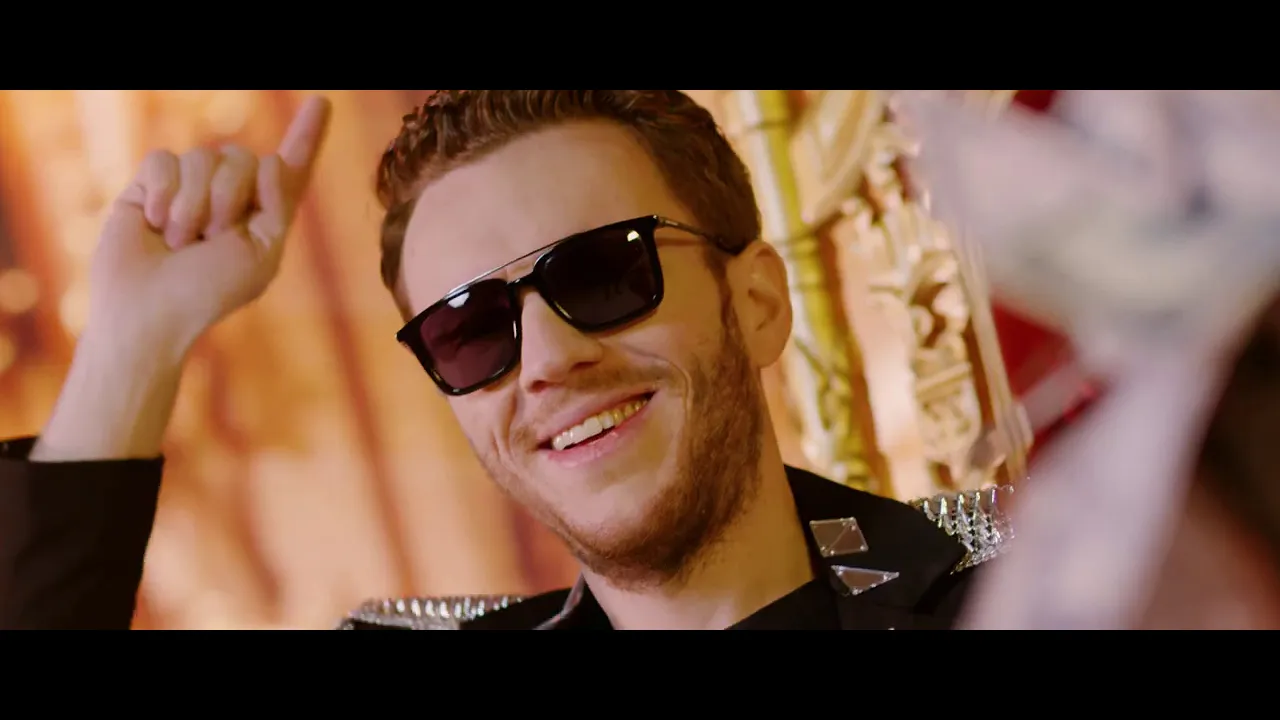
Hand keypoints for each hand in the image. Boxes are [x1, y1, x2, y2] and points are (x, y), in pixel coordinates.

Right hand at [30, 95, 331, 461]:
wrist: (149, 311)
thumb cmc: (208, 293)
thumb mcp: (262, 253)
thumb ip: (278, 204)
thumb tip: (271, 159)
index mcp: (263, 214)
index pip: (289, 169)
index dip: (307, 135)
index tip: (323, 102)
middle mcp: (229, 194)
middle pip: (244, 158)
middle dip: (228, 199)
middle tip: (208, 242)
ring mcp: (189, 186)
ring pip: (204, 156)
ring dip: (194, 205)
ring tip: (180, 241)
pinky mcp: (151, 183)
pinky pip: (165, 160)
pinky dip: (163, 195)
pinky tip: (153, 224)